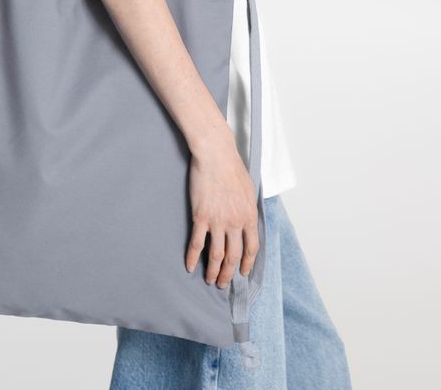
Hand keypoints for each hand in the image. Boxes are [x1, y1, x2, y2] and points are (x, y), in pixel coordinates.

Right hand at [185, 130, 259, 288]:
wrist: (216, 155)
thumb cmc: (232, 168)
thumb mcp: (248, 190)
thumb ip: (248, 208)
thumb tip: (247, 219)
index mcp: (249, 216)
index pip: (251, 248)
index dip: (247, 263)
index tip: (242, 272)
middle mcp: (235, 223)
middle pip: (233, 256)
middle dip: (228, 274)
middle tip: (223, 284)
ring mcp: (217, 221)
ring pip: (216, 255)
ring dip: (213, 271)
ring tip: (209, 280)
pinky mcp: (201, 217)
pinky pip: (197, 243)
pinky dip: (192, 257)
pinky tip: (189, 266)